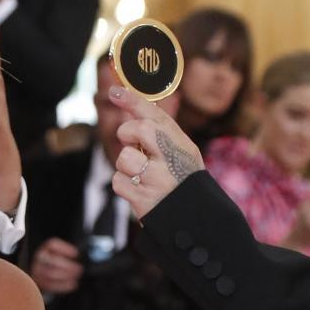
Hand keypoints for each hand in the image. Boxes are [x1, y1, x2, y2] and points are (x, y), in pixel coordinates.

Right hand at [30, 238, 83, 293]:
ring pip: (49, 273)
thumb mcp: (62, 254)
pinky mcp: (39, 282)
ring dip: (65, 276)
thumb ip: (72, 254)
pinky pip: (49, 285)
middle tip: (79, 269)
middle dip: (67, 265)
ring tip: (76, 276)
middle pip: (51, 260)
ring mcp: (37, 270)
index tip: (76, 254)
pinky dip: (63, 285)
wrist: (43, 274)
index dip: (64, 249)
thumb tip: (88, 256)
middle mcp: (39, 258)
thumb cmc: (57, 263)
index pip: (52, 245)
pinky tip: (73, 284)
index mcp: (46, 248)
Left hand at [107, 86, 204, 218]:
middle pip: (139, 129)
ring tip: (142, 174)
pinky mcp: (144, 199)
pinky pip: (118, 181)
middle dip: (128, 132)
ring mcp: (158, 180)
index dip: (133, 101)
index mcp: (181, 144)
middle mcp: (171, 160)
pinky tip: (138, 189)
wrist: (194, 218)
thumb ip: (159, 130)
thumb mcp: (179, 151)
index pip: (155, 116)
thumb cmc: (181, 178)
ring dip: (126, 166)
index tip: (115, 92)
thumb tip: (129, 100)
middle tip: (134, 143)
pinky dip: (124, 185)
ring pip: (124, 158)